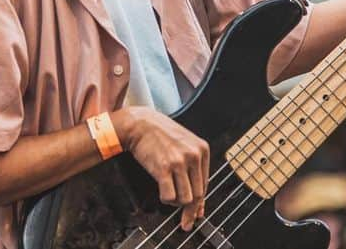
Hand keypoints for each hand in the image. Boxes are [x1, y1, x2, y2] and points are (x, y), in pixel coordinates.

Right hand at [113, 106, 209, 230]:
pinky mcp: (163, 168)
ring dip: (177, 203)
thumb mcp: (184, 144)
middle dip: (191, 211)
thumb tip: (198, 200)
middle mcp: (193, 155)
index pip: (206, 184)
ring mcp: (179, 162)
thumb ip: (193, 168)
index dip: (201, 202)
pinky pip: (169, 197)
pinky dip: (166, 200)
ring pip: (186, 198)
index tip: (197, 213)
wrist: (139, 124)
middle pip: (198, 194)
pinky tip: (162, 192)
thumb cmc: (160, 135)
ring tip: (169, 196)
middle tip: (186, 221)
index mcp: (202, 149)